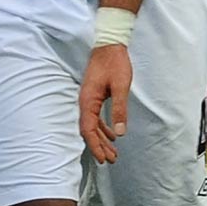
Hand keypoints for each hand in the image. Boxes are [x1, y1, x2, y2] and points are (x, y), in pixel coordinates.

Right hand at [78, 45, 131, 163]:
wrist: (109, 44)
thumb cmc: (115, 63)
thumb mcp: (121, 86)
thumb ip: (119, 109)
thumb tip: (120, 132)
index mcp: (88, 100)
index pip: (88, 129)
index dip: (95, 146)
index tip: (102, 159)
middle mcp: (85, 102)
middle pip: (89, 130)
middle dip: (99, 146)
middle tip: (111, 160)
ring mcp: (89, 99)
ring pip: (93, 125)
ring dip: (102, 139)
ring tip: (113, 153)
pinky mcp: (94, 96)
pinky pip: (96, 117)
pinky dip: (103, 128)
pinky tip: (113, 135)